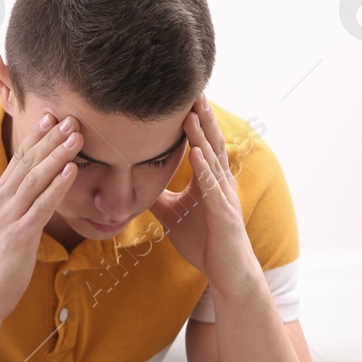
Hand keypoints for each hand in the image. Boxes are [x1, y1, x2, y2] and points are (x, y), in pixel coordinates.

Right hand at [0, 111, 79, 317]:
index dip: (36, 136)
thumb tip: (42, 187)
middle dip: (50, 138)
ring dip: (57, 156)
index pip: (19, 158)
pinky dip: (57, 186)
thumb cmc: (0, 258)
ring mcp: (9, 216)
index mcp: (0, 195)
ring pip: (35, 178)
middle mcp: (2, 200)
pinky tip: (71, 171)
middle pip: (28, 162)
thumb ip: (22, 202)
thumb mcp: (9, 222)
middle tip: (71, 118)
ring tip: (76, 138)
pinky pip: (42, 205)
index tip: (52, 116)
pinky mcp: (20, 234)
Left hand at [148, 93, 260, 300]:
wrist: (225, 272)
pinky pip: (212, 189)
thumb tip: (136, 184)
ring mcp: (223, 197)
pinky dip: (204, 170)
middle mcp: (219, 183)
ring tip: (192, 113)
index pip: (201, 144)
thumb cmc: (204, 242)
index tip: (183, 97)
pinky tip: (196, 154)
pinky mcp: (223, 214)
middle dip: (202, 117)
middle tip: (193, 89)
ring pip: (212, 160)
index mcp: (209, 181)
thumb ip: (159, 196)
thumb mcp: (173, 214)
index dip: (194, 122)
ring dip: (201, 136)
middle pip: (210, 143)